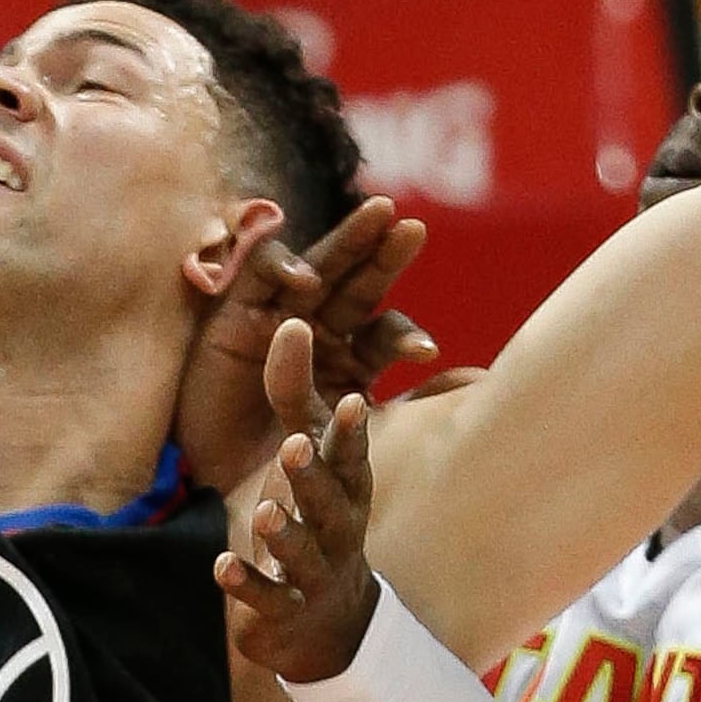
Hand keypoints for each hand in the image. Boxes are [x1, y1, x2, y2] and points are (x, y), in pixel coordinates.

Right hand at [172, 196, 435, 484]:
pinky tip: (307, 279)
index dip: (405, 336)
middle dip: (385, 253)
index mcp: (350, 358)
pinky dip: (283, 265)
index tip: (425, 355)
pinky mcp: (235, 310)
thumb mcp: (351, 435)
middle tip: (414, 228)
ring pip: (319, 263)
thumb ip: (410, 405)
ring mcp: (276, 315)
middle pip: (358, 283)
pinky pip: (259, 271)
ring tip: (381, 215)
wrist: (218, 487)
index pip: (385, 331)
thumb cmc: (285, 461)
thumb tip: (481, 378)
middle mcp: (318, 329)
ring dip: (350, 238)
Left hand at [213, 320, 385, 682]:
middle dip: (315, 475)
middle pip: (331, 502)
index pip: (352, 456)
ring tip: (269, 512)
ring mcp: (314, 573)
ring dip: (287, 533)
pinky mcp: (283, 609)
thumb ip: (296, 394)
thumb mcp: (308, 455)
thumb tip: (292, 319)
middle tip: (295, 445)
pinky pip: (268, 598)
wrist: (327, 622)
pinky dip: (247, 584)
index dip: (352, 432)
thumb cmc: (317, 516)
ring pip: (305, 552)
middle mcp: (338, 529)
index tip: (354, 401)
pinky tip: (221, 567)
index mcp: (347, 488)